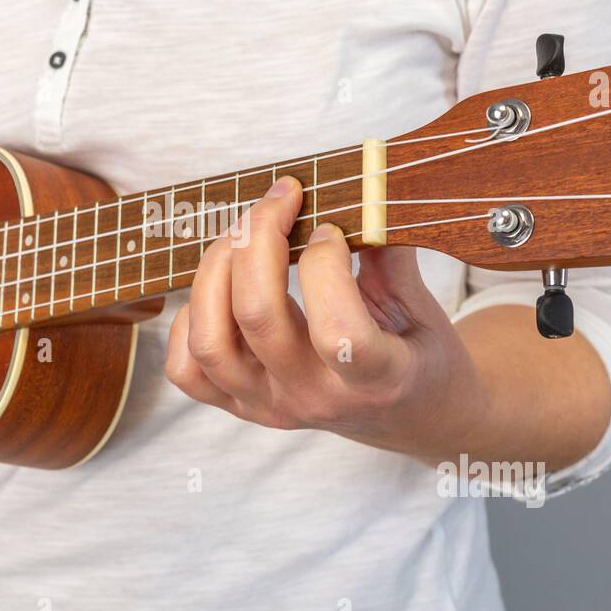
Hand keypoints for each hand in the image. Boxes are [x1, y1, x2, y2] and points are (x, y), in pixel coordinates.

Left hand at [164, 176, 489, 459]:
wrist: (409, 417)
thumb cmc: (419, 355)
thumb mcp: (425, 308)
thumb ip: (391, 256)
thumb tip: (363, 192)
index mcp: (377, 378)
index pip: (337, 332)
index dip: (324, 266)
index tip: (329, 229)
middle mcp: (316, 397)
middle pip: (257, 317)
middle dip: (258, 238)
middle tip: (280, 199)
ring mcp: (270, 406)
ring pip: (210, 342)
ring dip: (214, 271)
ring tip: (242, 235)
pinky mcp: (240, 406)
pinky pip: (185, 370)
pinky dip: (187, 321)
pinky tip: (220, 290)